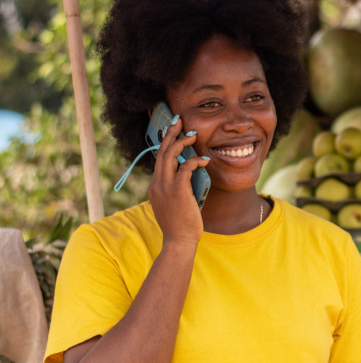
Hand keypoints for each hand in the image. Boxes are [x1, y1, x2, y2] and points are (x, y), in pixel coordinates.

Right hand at [147, 116, 209, 244]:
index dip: (165, 143)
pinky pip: (185, 168)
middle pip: (161, 152)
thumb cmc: (181, 225)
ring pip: (169, 156)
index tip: (172, 131)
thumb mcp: (175, 204)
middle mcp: (157, 184)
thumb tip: (189, 176)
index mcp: (155, 187)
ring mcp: (165, 187)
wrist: (179, 241)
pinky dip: (195, 161)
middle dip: (170, 134)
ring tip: (192, 134)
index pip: (159, 159)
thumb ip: (178, 189)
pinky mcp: (177, 191)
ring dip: (181, 142)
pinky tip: (204, 160)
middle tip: (178, 121)